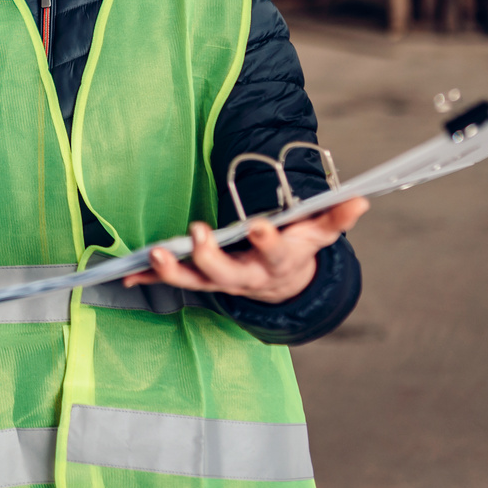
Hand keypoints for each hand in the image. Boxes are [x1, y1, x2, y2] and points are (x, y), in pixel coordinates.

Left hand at [124, 197, 368, 302]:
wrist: (282, 287)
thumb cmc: (296, 250)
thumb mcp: (317, 235)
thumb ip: (334, 217)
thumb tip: (360, 199)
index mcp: (275, 262)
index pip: (273, 251)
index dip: (268, 240)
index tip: (260, 225)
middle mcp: (245, 277)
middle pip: (226, 272)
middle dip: (210, 255)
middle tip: (197, 232)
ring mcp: (220, 282)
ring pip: (194, 281)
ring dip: (172, 269)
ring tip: (155, 254)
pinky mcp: (200, 281)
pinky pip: (173, 281)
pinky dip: (149, 278)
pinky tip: (127, 275)